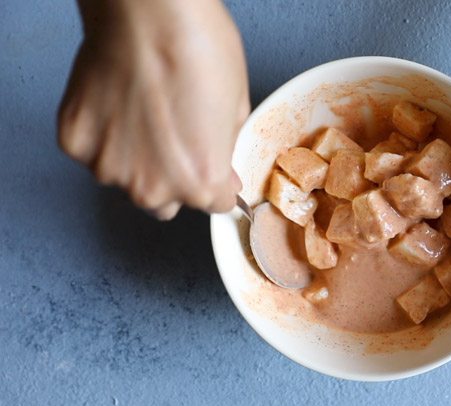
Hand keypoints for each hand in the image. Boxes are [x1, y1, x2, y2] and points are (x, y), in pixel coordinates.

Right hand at [58, 0, 248, 219]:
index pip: (215, 203)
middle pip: (166, 203)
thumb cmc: (198, 48)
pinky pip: (93, 152)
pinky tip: (116, 103)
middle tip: (173, 136)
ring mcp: (108, 166)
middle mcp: (153, 187)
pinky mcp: (75, 142)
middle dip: (173, 178)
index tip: (212, 165)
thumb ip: (225, 150)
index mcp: (201, 182)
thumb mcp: (237, 107)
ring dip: (134, 158)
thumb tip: (221, 167)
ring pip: (125, 180)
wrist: (147, 14)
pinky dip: (102, 135)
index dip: (217, 181)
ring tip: (142, 112)